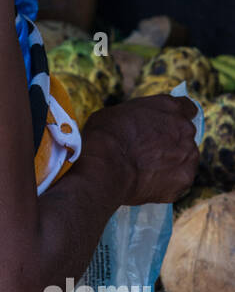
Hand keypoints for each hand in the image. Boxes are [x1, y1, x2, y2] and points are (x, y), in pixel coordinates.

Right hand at [80, 94, 199, 206]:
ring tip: (146, 171)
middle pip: (185, 135)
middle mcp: (185, 128)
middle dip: (171, 143)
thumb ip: (138, 118)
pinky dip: (167, 184)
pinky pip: (178, 181)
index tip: (166, 126)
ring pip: (185, 159)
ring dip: (171, 164)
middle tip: (149, 152)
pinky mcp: (185, 178)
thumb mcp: (118, 113)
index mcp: (169, 107)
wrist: (105, 166)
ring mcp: (188, 154)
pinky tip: (147, 183)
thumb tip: (135, 127)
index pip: (187, 108)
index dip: (175, 119)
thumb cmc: (104, 136)